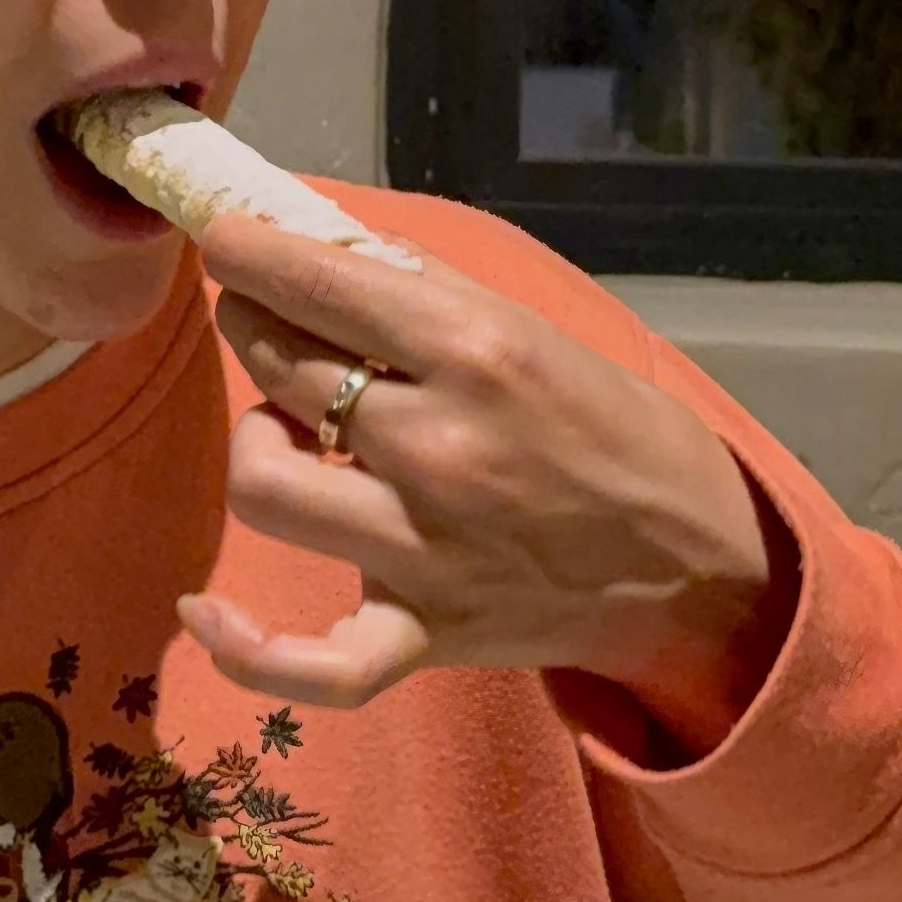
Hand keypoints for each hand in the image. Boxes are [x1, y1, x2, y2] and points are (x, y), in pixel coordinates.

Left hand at [182, 211, 797, 755]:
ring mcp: (426, 550)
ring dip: (258, 443)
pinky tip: (202, 613)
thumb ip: (422, 291)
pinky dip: (247, 649)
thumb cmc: (614, 429)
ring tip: (293, 432)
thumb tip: (318, 241)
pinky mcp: (425, 634)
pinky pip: (311, 665)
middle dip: (254, 325)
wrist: (699, 564)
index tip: (220, 236)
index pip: (318, 285)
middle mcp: (441, 448)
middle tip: (268, 317)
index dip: (246, 252)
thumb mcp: (534, 330)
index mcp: (477, 352)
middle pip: (280, 369)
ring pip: (266, 486)